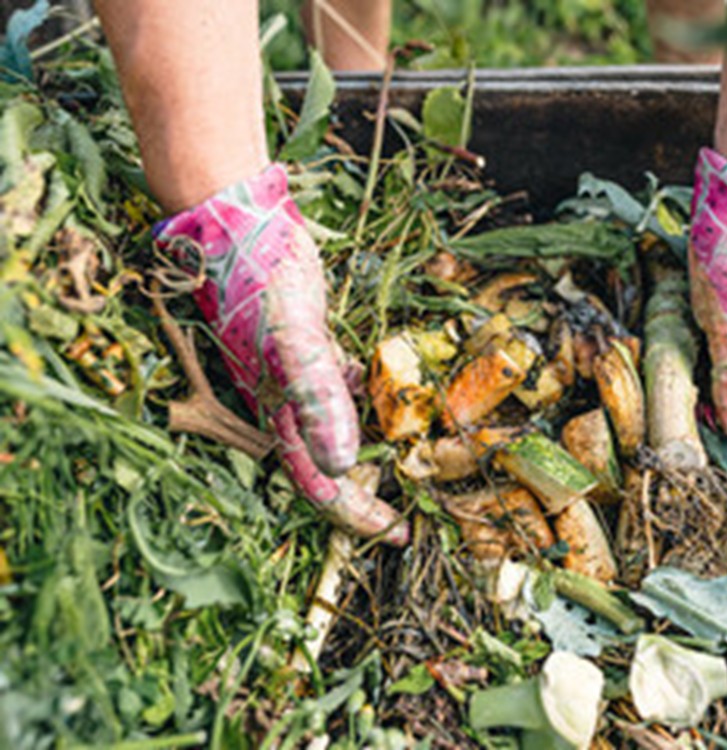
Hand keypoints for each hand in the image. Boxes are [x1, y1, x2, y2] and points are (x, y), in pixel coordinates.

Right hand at [155, 164, 405, 541]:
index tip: (399, 534)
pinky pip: (335, 383)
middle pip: (326, 464)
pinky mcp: (306, 342)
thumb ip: (318, 399)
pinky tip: (379, 387)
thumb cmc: (258, 282)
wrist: (236, 225)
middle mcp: (286, 401)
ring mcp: (295, 373)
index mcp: (279, 412)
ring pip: (334, 427)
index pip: (319, 483)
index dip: (356, 515)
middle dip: (364, 492)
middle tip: (407, 510)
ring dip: (367, 447)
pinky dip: (360, 394)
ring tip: (404, 460)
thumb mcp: (293, 342)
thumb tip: (344, 463)